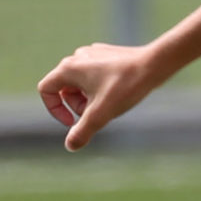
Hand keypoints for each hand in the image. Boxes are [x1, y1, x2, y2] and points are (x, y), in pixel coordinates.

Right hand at [37, 43, 160, 150]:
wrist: (154, 65)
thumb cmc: (125, 87)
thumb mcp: (101, 114)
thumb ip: (83, 131)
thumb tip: (70, 146)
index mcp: (68, 68)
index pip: (46, 90)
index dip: (54, 110)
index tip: (72, 122)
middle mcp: (77, 57)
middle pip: (64, 88)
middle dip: (76, 106)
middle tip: (96, 115)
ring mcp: (92, 53)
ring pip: (80, 82)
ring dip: (88, 99)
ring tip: (108, 105)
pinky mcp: (107, 55)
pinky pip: (94, 75)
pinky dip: (99, 89)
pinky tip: (117, 94)